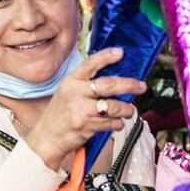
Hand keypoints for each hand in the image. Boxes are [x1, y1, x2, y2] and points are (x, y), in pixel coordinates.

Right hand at [24, 48, 146, 170]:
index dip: (107, 56)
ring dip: (126, 109)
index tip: (121, 53)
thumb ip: (86, 83)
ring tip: (128, 110)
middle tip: (141, 86)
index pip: (91, 64)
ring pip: (113, 107)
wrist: (48, 137)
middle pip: (108, 85)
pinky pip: (111, 123)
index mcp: (71, 81)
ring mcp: (81, 110)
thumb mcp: (68, 91)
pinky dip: (118, 123)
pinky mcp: (86, 126)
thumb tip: (114, 78)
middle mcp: (76, 93)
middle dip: (129, 85)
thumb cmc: (60, 113)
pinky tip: (116, 123)